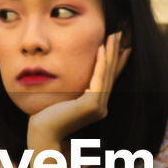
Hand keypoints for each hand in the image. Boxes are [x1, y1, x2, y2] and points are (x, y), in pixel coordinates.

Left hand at [26, 31, 130, 149]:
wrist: (43, 133)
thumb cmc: (48, 117)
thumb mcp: (64, 98)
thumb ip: (72, 90)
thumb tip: (75, 79)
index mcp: (96, 106)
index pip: (108, 79)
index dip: (116, 62)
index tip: (123, 46)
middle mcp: (101, 107)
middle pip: (110, 74)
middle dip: (116, 53)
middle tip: (120, 34)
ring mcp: (98, 107)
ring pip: (106, 74)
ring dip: (111, 53)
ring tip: (114, 36)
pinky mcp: (92, 105)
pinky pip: (98, 80)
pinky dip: (101, 64)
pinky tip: (101, 49)